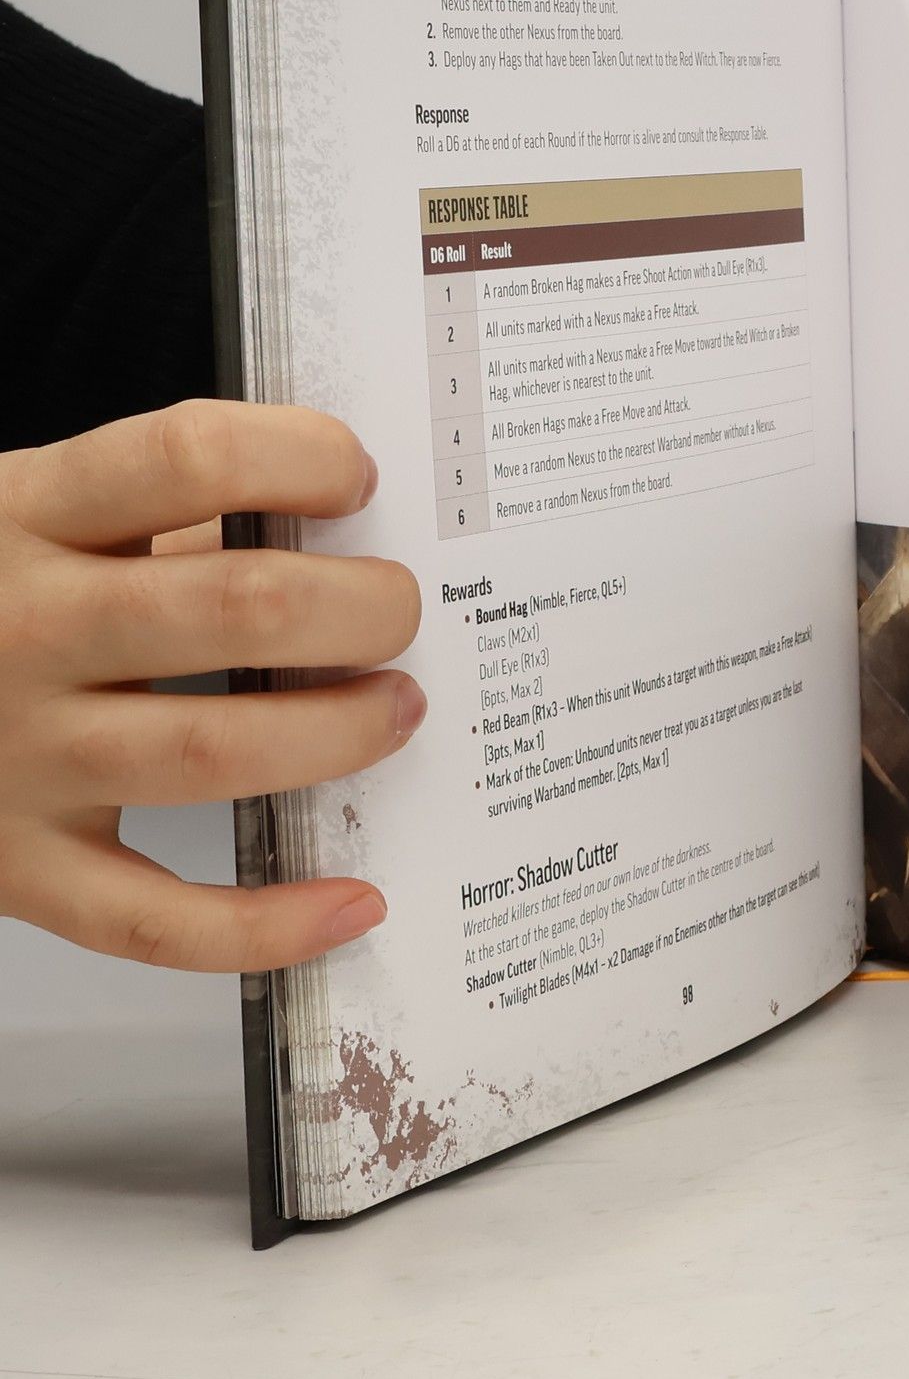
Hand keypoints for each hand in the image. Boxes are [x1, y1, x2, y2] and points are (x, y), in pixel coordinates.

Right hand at [0, 401, 422, 970]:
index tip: (356, 479)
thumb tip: (338, 531)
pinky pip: (153, 917)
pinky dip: (267, 922)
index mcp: (31, 515)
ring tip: (398, 709)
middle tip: (400, 613)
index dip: (303, 459)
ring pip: (214, 752)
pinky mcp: (19, 868)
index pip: (189, 456)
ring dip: (338, 734)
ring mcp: (21, 757)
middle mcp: (26, 630)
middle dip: (360, 609)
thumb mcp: (40, 513)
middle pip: (237, 608)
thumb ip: (166, 506)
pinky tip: (352, 901)